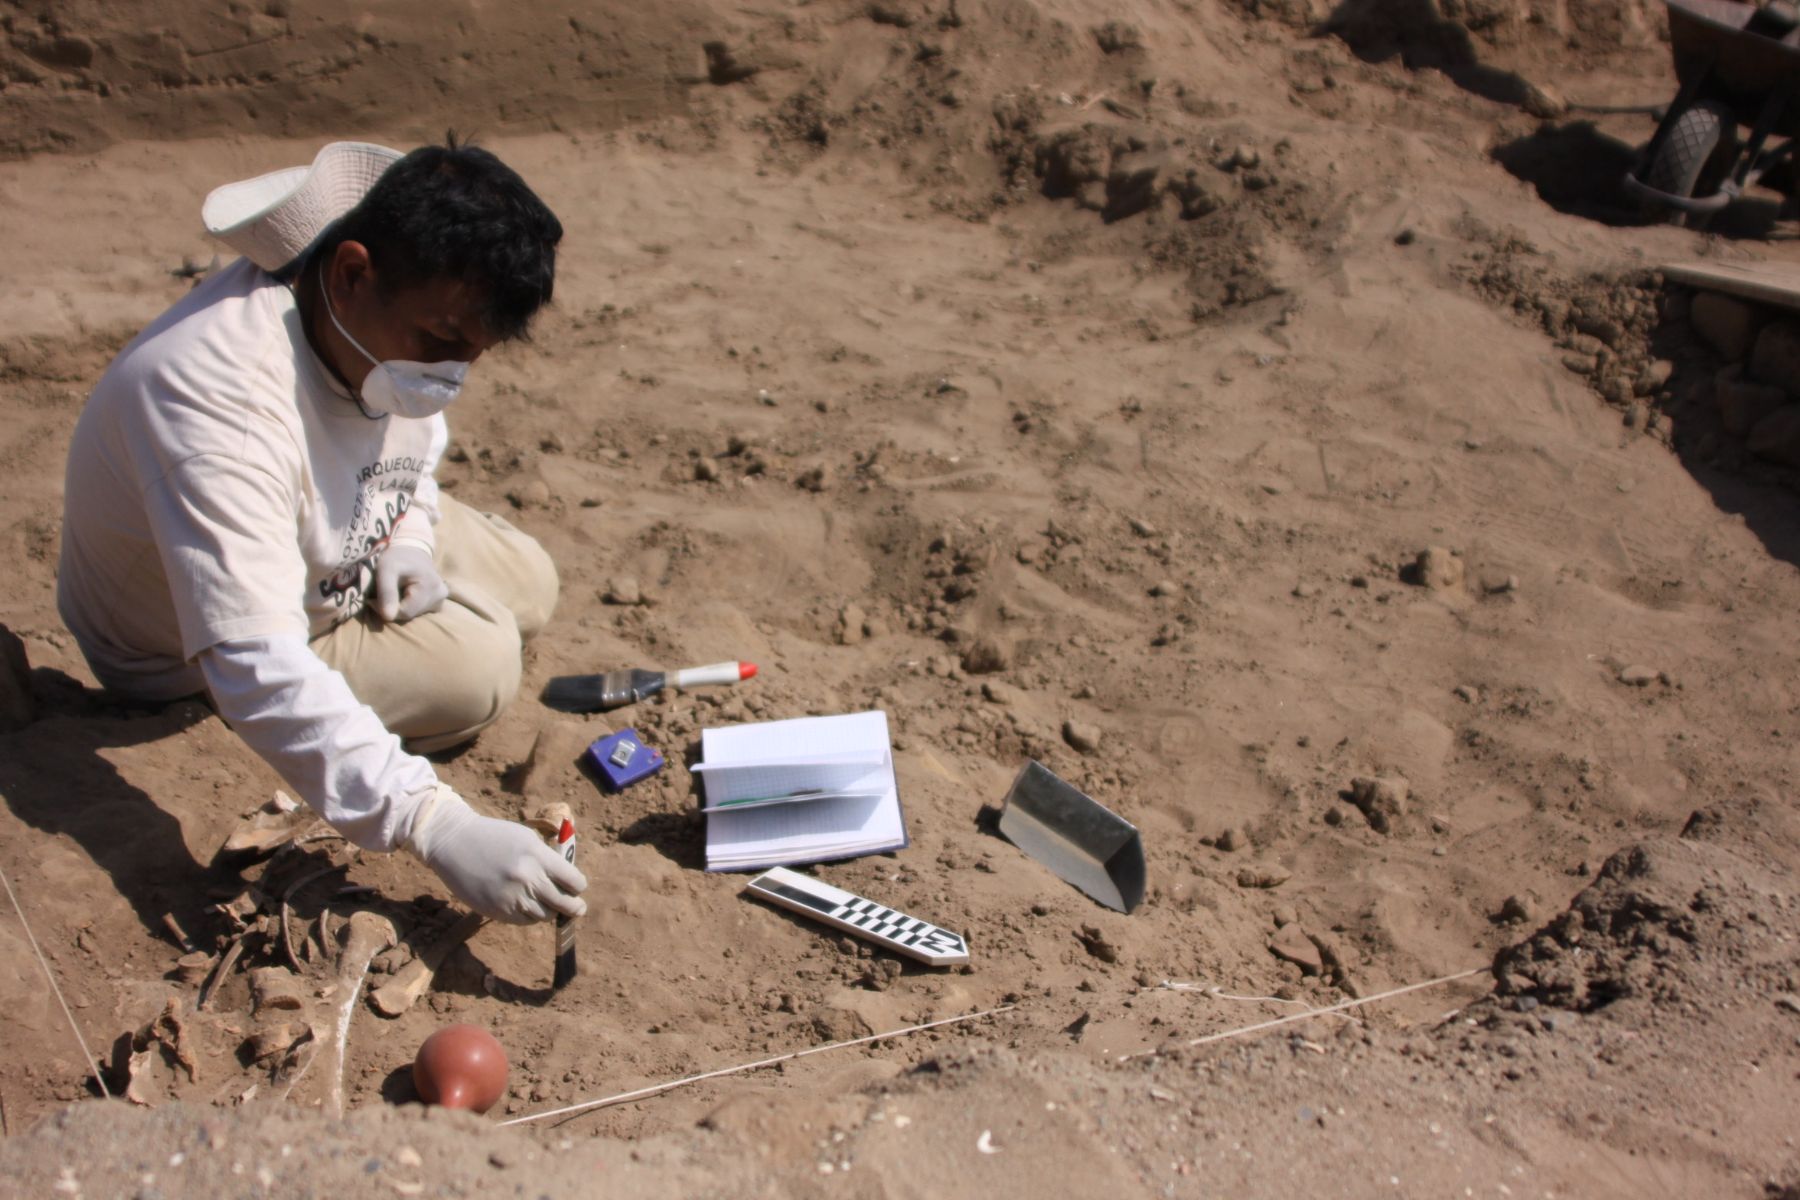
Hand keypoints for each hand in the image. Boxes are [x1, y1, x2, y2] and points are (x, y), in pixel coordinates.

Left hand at [373, 539, 447, 623]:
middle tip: (385, 591)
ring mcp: (442, 599)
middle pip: (409, 615)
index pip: (403, 613)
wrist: (411, 549)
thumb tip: (388, 617)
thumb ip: (387, 592)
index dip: (385, 607)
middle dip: (393, 606)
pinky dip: (409, 605)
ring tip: (397, 589)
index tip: (374, 596)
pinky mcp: (439, 601)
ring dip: (400, 605)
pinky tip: (407, 592)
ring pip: (413, 614)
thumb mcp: (386, 570)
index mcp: (430, 588)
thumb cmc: (396, 557)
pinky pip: (419, 611)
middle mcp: (441, 596)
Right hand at [406, 787, 587, 923]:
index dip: (578, 886)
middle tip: (577, 908)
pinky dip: (530, 915)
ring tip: (549, 904)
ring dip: (550, 911)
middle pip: (565, 904)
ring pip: (545, 915)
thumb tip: (568, 880)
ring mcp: (512, 897)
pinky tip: (526, 905)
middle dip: (574, 907)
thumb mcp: (526, 838)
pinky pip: (525, 921)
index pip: (574, 881)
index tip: (576, 887)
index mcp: (537, 856)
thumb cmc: (494, 838)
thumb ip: (547, 858)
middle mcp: (527, 878)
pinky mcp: (497, 911)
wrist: (453, 843)